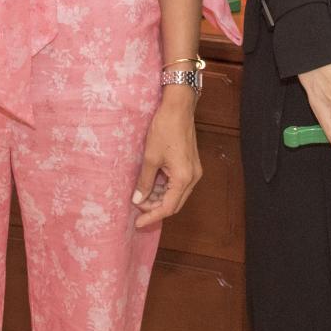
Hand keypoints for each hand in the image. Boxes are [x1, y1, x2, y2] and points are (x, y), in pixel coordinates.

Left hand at [132, 89, 201, 229]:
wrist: (178, 107)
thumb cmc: (164, 129)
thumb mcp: (150, 157)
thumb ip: (145, 181)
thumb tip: (138, 200)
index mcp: (184, 178)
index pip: (168, 207)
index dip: (152, 216)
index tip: (137, 223)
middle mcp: (193, 178)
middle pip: (174, 203)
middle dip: (155, 209)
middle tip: (137, 210)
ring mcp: (193, 171)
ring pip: (176, 194)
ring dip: (159, 198)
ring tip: (140, 198)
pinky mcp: (190, 164)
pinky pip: (178, 184)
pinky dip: (164, 188)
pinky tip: (150, 186)